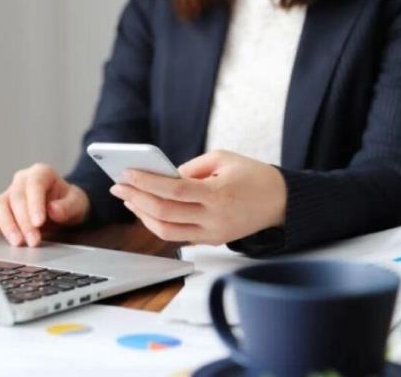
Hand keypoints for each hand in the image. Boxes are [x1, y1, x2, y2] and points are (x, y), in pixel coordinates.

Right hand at [0, 163, 89, 246]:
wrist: (65, 206)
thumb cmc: (70, 202)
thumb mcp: (77, 203)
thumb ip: (68, 206)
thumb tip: (53, 210)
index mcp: (40, 173)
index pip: (33, 185)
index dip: (34, 204)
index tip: (39, 222)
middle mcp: (21, 180)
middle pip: (16, 198)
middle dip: (23, 221)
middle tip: (33, 241)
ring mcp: (10, 194)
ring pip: (1, 206)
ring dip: (8, 225)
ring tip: (17, 243)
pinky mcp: (4, 210)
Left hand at [109, 150, 286, 244]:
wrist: (282, 203)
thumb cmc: (252, 175)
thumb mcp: (223, 158)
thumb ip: (190, 168)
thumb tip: (159, 177)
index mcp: (219, 195)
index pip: (174, 191)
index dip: (147, 182)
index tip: (126, 173)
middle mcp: (214, 219)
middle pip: (165, 213)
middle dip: (136, 198)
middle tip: (118, 185)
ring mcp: (212, 234)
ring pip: (166, 231)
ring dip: (141, 214)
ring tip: (127, 197)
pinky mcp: (211, 240)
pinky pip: (176, 236)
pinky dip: (156, 223)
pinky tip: (144, 209)